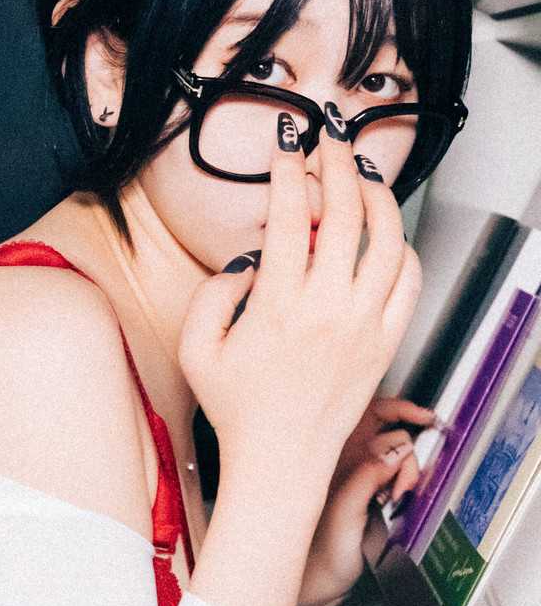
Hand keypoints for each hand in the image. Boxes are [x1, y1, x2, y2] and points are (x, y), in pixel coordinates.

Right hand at [179, 117, 422, 496]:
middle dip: (338, 166)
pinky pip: (409, 283)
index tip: (287, 146)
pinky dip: (403, 249)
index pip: (293, 217)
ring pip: (388, 242)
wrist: (280, 464)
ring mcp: (364, 326)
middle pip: (346, 215)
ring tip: (363, 178)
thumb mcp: (197, 349)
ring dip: (378, 199)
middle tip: (329, 142)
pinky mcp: (385, 344)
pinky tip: (387, 236)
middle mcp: (328, 311)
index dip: (290, 172)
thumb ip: (213, 294)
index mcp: (279, 306)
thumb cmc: (237, 410)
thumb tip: (250, 261)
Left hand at [295, 395, 433, 605]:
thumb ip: (367, 478)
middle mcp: (346, 461)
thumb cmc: (318, 555)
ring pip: (398, 457)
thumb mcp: (344, 513)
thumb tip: (396, 450)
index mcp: (332, 454)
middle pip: (391, 434)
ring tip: (394, 499)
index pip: (369, 413)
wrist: (320, 587)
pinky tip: (394, 503)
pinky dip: (406, 485)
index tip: (426, 418)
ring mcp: (361, 477)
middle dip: (407, 454)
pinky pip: (398, 477)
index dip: (399, 409)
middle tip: (403, 483)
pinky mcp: (373, 495)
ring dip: (406, 474)